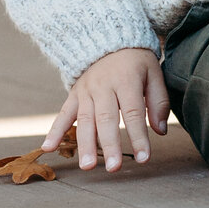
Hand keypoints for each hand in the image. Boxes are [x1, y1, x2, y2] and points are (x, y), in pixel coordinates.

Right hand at [43, 47, 169, 173]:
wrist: (109, 40)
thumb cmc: (136, 61)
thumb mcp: (154, 73)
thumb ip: (159, 102)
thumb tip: (160, 132)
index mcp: (126, 80)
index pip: (133, 112)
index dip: (138, 136)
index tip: (144, 158)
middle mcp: (103, 86)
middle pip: (106, 119)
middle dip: (110, 145)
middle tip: (114, 168)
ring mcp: (86, 91)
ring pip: (85, 120)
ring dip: (85, 144)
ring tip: (87, 166)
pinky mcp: (74, 95)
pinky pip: (63, 114)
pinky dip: (55, 131)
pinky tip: (48, 148)